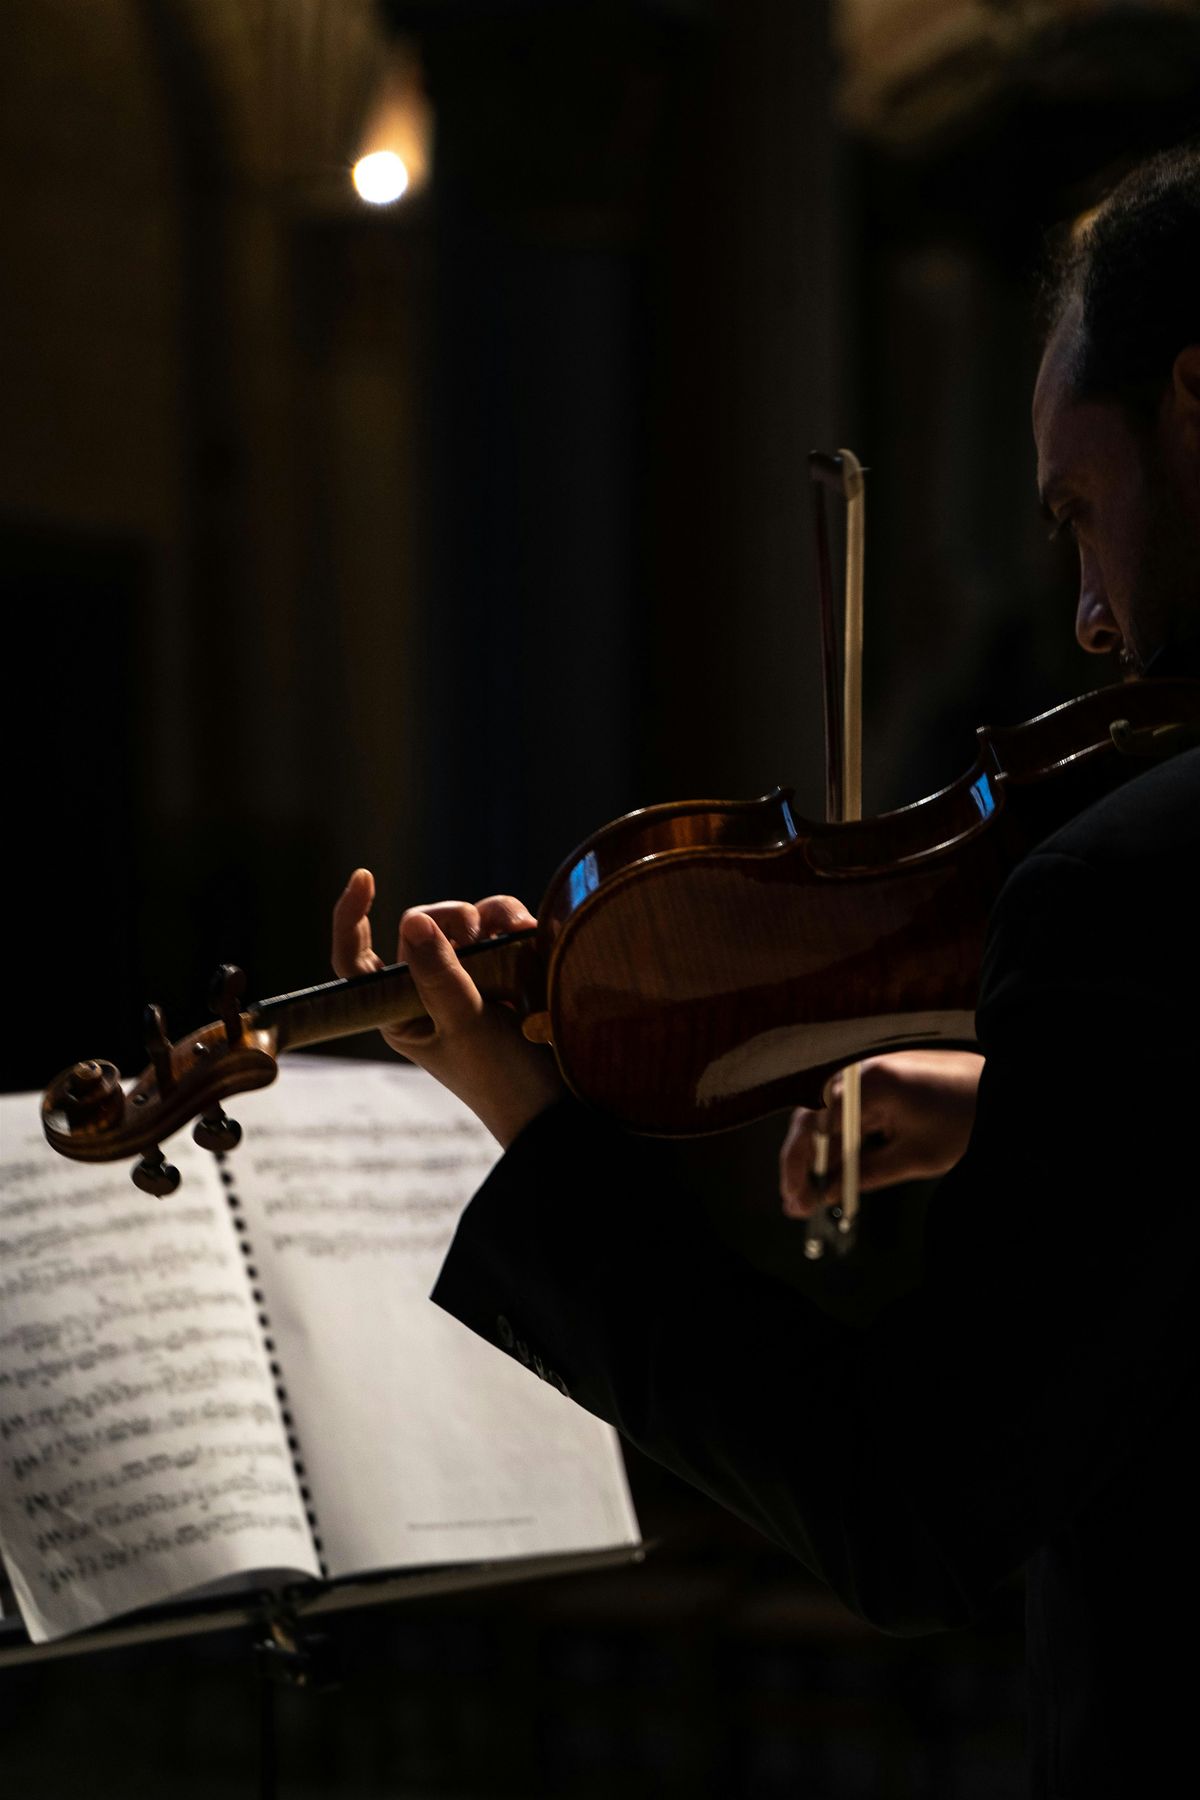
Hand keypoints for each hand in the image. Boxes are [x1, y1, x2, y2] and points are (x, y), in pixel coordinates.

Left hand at [331, 869, 565, 1147]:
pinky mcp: (505, 972)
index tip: (366, 877)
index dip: (351, 917)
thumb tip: (412, 920)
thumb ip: (440, 975)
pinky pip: (500, 928)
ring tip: (516, 930)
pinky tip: (529, 931)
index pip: (356, 958)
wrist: (556, 1106)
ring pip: (466, 922)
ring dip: (491, 917)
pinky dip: (513, 924)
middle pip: (422, 927)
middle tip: (477, 934)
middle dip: (451, 921)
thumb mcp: (465, 1026)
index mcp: (398, 1010)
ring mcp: (468, 979)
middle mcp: (427, 990)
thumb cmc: (501, 1079)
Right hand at [778, 1050, 984, 1218]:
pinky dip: (835, 1147)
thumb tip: (828, 1193)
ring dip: (814, 1159)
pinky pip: (845, 1117)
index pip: (815, 1127)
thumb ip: (866, 1173)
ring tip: (809, 1200)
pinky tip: (830, 1175)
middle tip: (796, 1206)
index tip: (798, 1201)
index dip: (801, 1167)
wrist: (998, 1087)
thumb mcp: (916, 1157)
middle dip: (801, 1166)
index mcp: (870, 1085)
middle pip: (812, 1121)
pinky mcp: (875, 1084)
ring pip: (825, 1122)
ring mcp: (865, 1076)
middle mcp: (859, 1073)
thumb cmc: (963, 1118)